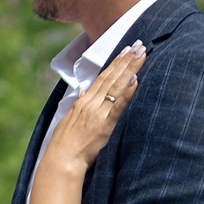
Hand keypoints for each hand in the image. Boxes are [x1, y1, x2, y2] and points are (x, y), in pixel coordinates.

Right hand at [43, 42, 147, 174]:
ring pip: (116, 85)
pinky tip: (136, 80)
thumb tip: (82, 91)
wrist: (62, 159)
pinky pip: (118, 105)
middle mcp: (91, 102)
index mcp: (84, 101)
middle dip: (126, 59)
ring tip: (141, 54)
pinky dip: (127, 92)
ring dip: (130, 69)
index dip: (116, 62)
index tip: (126, 49)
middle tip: (139, 44)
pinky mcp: (104, 124)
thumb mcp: (69, 119)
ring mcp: (98, 112)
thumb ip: (78, 103)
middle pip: (112, 76)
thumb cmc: (65, 143)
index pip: (103, 77)